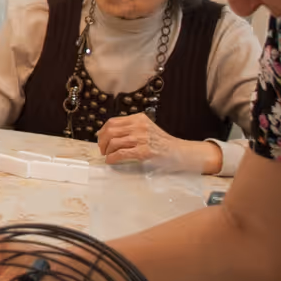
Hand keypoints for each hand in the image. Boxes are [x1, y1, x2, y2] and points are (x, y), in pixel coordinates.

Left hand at [96, 113, 219, 173]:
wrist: (179, 152)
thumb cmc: (161, 142)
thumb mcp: (146, 128)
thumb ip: (130, 128)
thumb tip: (108, 134)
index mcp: (138, 118)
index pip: (112, 122)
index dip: (103, 131)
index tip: (100, 138)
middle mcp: (139, 126)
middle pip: (110, 131)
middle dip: (102, 141)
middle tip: (102, 149)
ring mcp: (141, 138)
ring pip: (114, 142)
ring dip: (107, 151)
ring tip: (108, 155)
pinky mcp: (143, 151)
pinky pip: (121, 154)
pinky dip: (112, 158)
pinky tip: (111, 161)